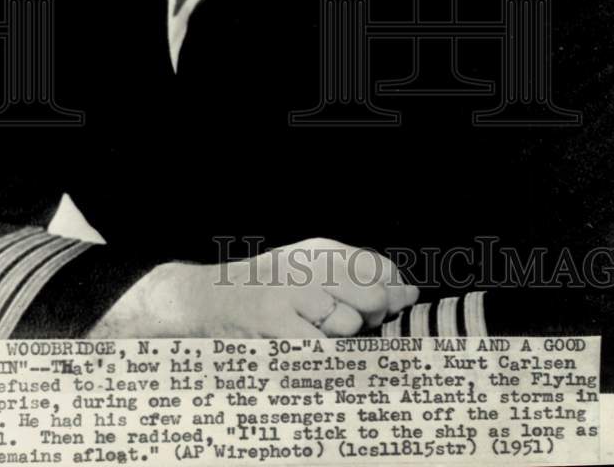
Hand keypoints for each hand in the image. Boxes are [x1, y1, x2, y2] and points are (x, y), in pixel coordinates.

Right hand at [88, 238, 416, 337]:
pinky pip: (325, 353)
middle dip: (369, 318)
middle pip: (372, 297)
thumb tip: (409, 292)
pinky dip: (327, 362)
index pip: (380, 270)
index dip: (392, 294)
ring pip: (349, 325)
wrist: (205, 301)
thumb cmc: (266, 291)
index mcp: (319, 250)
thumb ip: (358, 274)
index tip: (389, 307)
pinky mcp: (277, 328)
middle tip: (344, 324)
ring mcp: (291, 296)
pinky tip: (306, 353)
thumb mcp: (310, 268)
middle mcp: (307, 265)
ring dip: (339, 340)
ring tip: (310, 334)